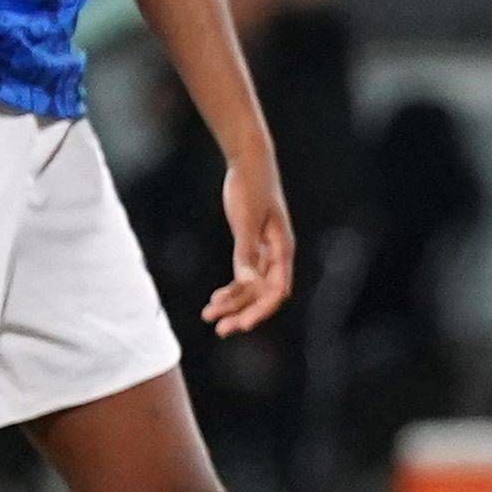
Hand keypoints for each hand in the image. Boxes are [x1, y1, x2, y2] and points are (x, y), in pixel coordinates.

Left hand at [211, 149, 294, 333]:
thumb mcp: (244, 220)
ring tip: (209, 318)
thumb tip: (246, 282)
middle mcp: (277, 254)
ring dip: (234, 305)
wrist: (249, 161)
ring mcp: (265, 251)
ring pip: (252, 288)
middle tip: (221, 330)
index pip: (276, 290)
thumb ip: (246, 251)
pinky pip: (244, 275)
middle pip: (263, 294)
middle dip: (244, 314)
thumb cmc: (250, 187)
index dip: (261, 310)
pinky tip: (215, 300)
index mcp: (282, 249)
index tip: (242, 325)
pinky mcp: (253, 245)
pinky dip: (231, 289)